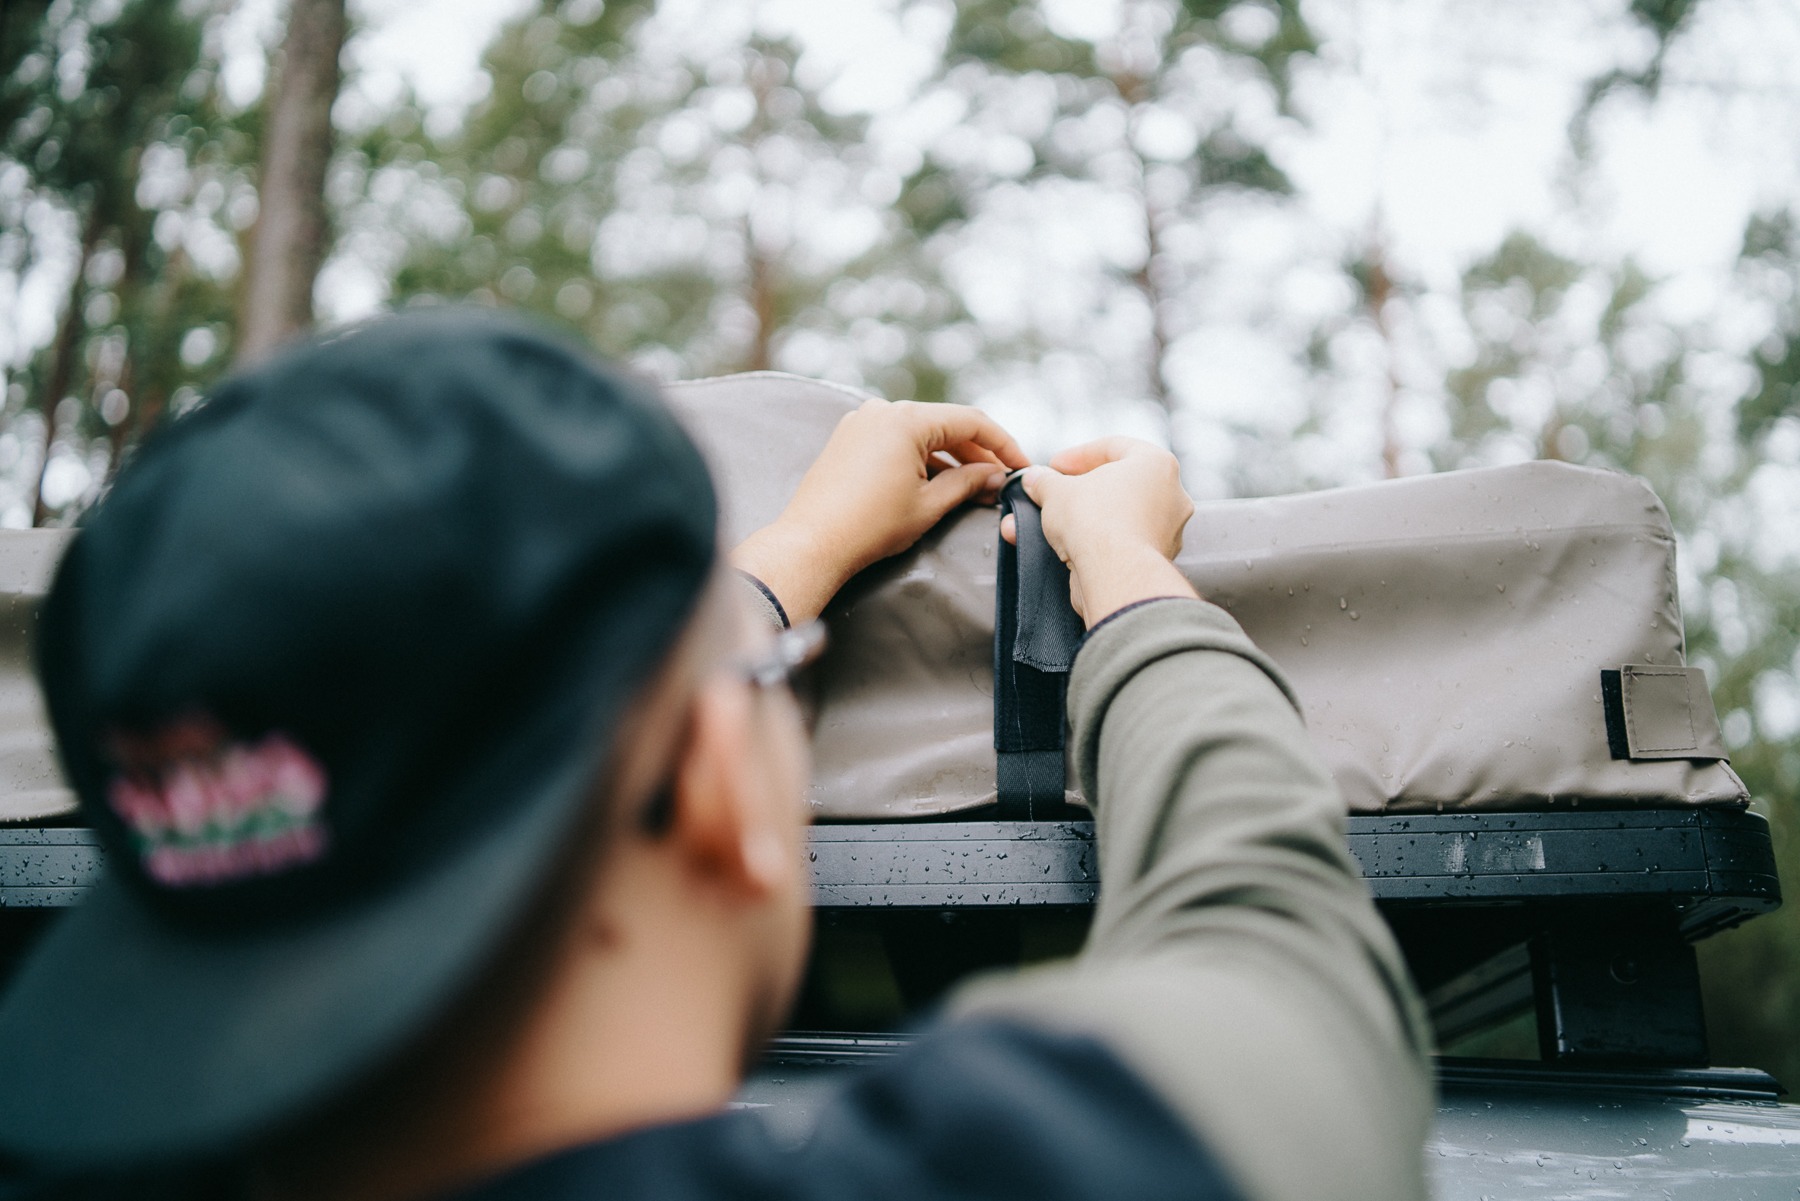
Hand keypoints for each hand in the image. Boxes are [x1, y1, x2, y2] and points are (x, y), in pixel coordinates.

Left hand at [733, 399, 1028, 623]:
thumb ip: (968, 482)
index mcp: (906, 419)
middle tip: (1000, 481)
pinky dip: (920, 458)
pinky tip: (937, 483)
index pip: (971, 421)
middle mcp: (882, 411)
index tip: (1020, 466)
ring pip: (921, 433)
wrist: (812, 543)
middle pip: (946, 425)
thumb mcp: (929, 505)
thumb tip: (995, 475)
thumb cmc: (870, 526)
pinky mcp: (849, 439)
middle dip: (976, 453)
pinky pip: (896, 440)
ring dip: (949, 457)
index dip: (1003, 444)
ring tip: (973, 487)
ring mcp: (862, 422)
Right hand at [1001, 437, 1197, 625]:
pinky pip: (1121, 543)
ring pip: (1118, 516)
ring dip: (1084, 518)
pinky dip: (1095, 543)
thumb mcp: (1056, 490)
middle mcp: (1171, 495)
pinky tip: (1065, 547)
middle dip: (1079, 490)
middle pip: (1118, 484)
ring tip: (1048, 524)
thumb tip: (1036, 479)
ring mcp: (1167, 530)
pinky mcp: (1154, 560)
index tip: (1053, 467)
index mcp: (1157, 464)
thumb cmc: (1096, 521)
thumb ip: (1045, 481)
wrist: (1114, 574)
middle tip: (1053, 494)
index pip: (1113, 447)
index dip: (1076, 456)